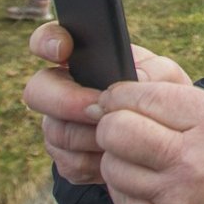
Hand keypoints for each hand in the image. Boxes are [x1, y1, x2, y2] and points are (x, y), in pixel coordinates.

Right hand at [24, 25, 190, 185]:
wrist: (165, 140)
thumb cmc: (163, 97)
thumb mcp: (166, 77)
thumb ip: (153, 71)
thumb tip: (134, 79)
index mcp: (82, 60)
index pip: (48, 40)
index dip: (46, 41)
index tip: (62, 50)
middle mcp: (61, 90)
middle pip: (37, 91)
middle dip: (67, 102)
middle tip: (98, 110)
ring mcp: (58, 124)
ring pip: (55, 131)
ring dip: (91, 136)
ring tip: (124, 136)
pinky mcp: (66, 158)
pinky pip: (70, 162)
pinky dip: (97, 163)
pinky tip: (119, 158)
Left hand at [92, 81, 203, 203]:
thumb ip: (191, 108)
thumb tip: (129, 97)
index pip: (145, 96)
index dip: (121, 94)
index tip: (117, 99)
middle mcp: (194, 160)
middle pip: (116, 130)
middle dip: (111, 123)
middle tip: (120, 127)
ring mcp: (177, 200)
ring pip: (113, 168)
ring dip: (120, 160)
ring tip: (142, 161)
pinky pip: (124, 203)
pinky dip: (130, 191)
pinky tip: (151, 188)